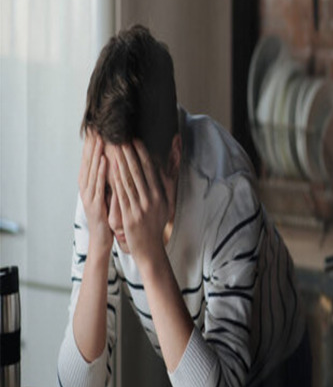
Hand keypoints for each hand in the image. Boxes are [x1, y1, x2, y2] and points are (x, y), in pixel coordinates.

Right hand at [78, 130, 112, 252]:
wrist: (102, 237)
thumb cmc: (106, 213)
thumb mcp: (107, 192)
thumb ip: (108, 177)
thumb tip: (114, 159)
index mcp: (89, 183)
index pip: (90, 158)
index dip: (92, 143)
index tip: (97, 126)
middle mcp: (86, 187)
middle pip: (88, 161)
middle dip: (91, 144)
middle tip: (95, 126)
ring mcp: (89, 195)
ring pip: (92, 171)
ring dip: (96, 154)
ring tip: (100, 138)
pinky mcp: (95, 204)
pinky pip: (98, 186)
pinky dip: (101, 172)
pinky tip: (105, 161)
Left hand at [110, 141, 170, 267]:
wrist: (150, 249)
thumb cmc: (155, 224)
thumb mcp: (165, 204)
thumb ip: (164, 186)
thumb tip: (163, 169)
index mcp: (161, 195)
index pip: (151, 170)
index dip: (142, 153)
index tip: (135, 139)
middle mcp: (153, 199)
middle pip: (140, 172)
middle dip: (130, 153)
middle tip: (122, 138)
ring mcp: (142, 208)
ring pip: (130, 180)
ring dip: (122, 162)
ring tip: (115, 148)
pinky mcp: (131, 216)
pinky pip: (123, 194)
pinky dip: (117, 179)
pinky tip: (112, 168)